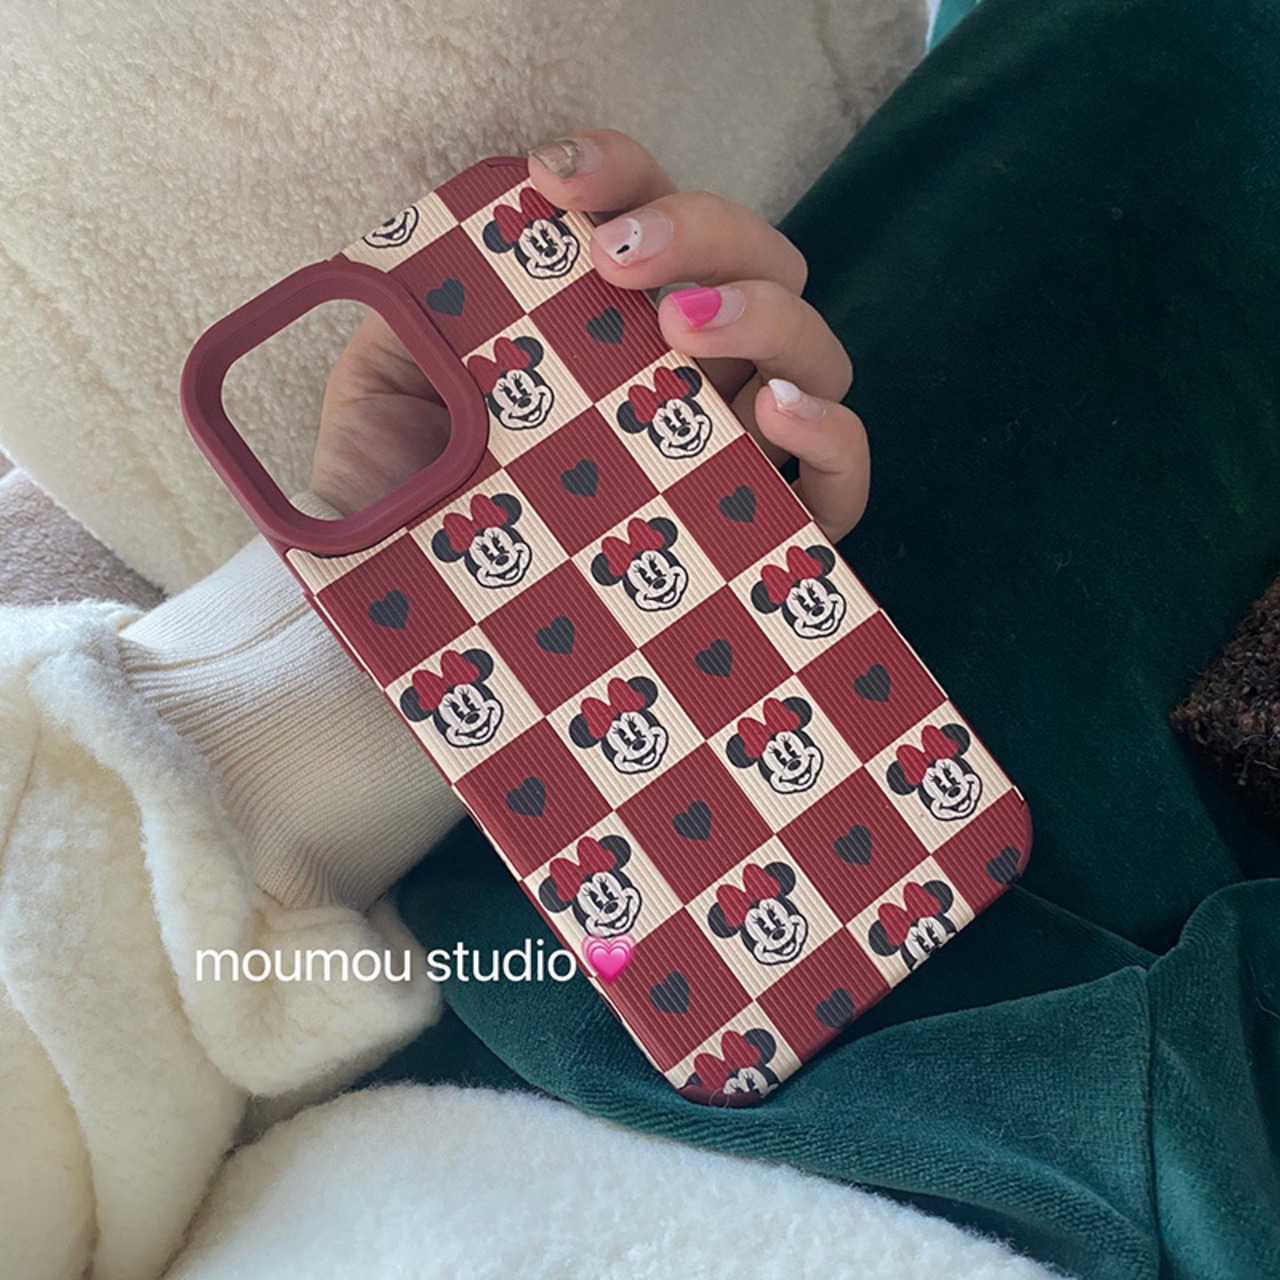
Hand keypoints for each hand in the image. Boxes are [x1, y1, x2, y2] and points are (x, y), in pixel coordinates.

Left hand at [312, 128, 868, 540]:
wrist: (413, 633)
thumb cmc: (404, 508)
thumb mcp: (388, 387)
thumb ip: (419, 305)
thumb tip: (457, 232)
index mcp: (608, 328)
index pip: (648, 215)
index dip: (621, 172)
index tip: (555, 181)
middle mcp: (684, 379)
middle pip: (754, 262)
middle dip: (702, 230)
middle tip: (616, 264)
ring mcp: (732, 455)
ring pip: (810, 351)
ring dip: (764, 311)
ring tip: (681, 328)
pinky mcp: (766, 539)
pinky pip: (842, 482)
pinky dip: (832, 432)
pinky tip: (775, 412)